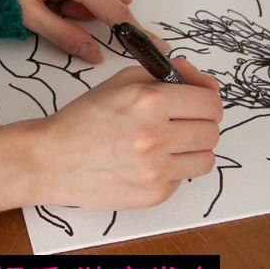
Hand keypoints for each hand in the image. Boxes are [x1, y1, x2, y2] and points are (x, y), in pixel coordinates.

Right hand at [36, 56, 222, 210]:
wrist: (56, 158)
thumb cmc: (85, 118)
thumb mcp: (122, 81)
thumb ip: (164, 74)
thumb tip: (202, 80)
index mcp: (149, 101)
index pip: (209, 102)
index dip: (206, 97)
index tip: (198, 99)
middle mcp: (156, 137)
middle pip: (212, 131)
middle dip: (201, 122)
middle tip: (182, 120)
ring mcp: (157, 170)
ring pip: (206, 158)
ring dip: (194, 148)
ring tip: (170, 142)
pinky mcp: (155, 194)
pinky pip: (184, 178)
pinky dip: (175, 168)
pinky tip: (152, 160)